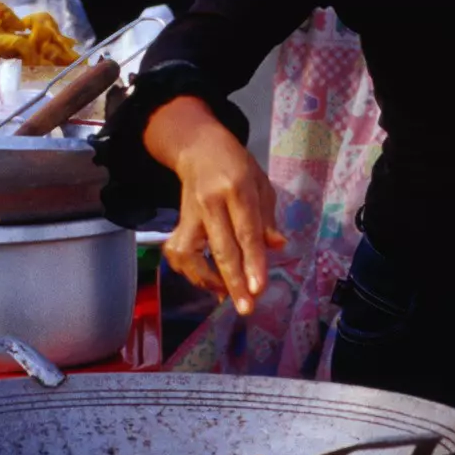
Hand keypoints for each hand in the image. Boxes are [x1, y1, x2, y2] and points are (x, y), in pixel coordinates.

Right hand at [147, 98, 283, 314]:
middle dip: (234, 282)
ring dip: (208, 280)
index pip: (246, 232)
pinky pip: (179, 254)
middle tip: (245, 307)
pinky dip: (191, 272)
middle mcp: (211, 202)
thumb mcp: (261, 183)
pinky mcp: (177, 222)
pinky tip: (208, 280)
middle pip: (222, 248)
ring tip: (225, 294)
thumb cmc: (237, 165)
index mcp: (238, 189)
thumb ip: (268, 218)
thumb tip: (277, 246)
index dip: (253, 262)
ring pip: (192, 255)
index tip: (259, 289)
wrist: (198, 147)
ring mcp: (190, 214)